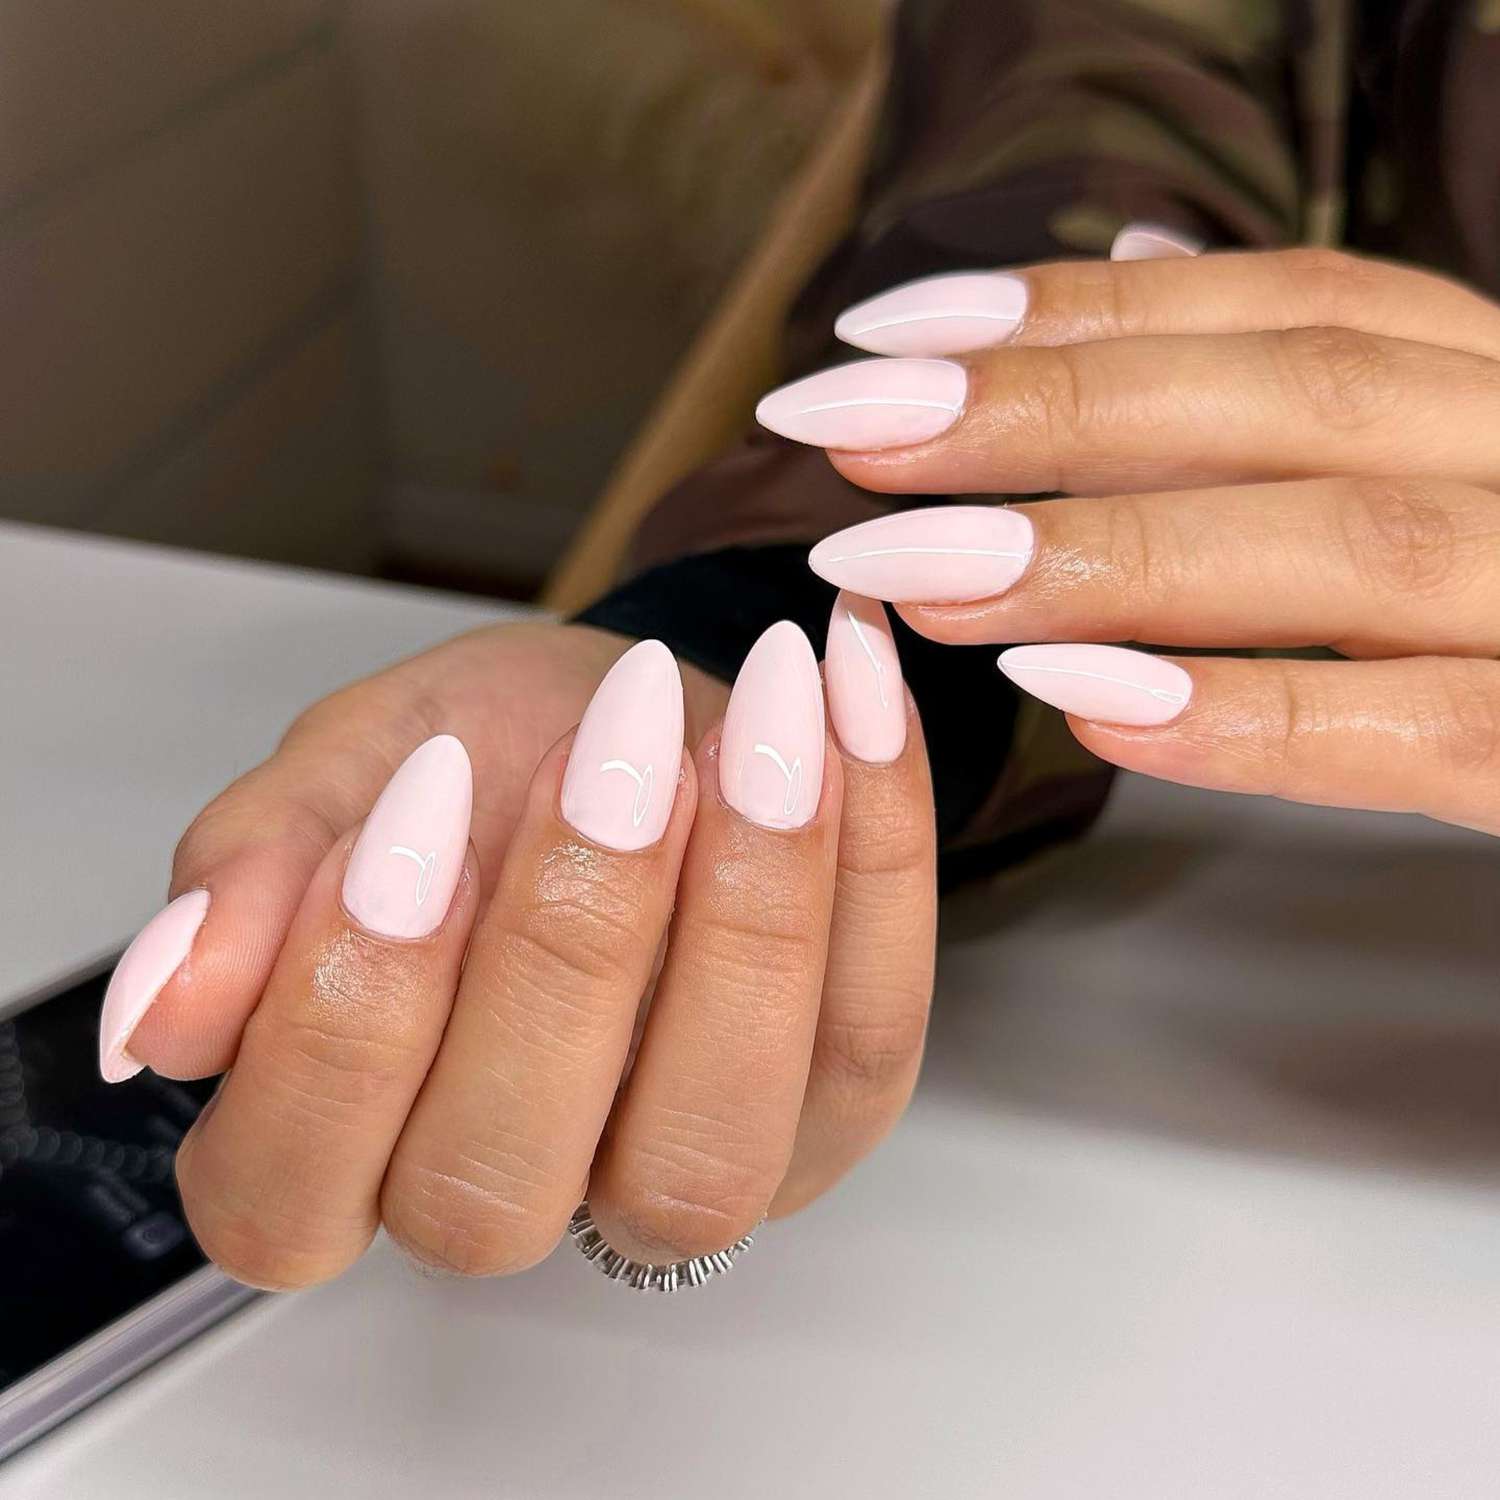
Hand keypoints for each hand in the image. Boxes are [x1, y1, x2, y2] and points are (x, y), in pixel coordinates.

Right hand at [102, 614, 935, 1286]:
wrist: (619, 722)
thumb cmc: (467, 768)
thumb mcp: (340, 779)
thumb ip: (252, 883)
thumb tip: (162, 1010)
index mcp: (347, 1144)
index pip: (293, 1184)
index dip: (344, 1010)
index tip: (409, 809)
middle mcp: (520, 1191)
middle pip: (501, 1179)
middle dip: (556, 945)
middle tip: (604, 743)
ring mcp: (684, 1169)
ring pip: (711, 1136)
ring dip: (742, 913)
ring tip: (750, 723)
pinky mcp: (834, 1109)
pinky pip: (873, 1019)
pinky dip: (878, 846)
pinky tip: (844, 698)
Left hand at [758, 247, 1499, 834]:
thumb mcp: (1434, 442)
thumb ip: (1302, 363)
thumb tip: (1148, 249)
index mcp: (1488, 375)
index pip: (1271, 302)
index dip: (1068, 312)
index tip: (881, 339)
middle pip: (1288, 397)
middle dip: (1048, 414)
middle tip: (846, 440)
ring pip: (1351, 545)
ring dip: (1115, 557)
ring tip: (919, 574)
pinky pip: (1426, 728)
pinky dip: (1254, 716)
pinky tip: (1087, 708)